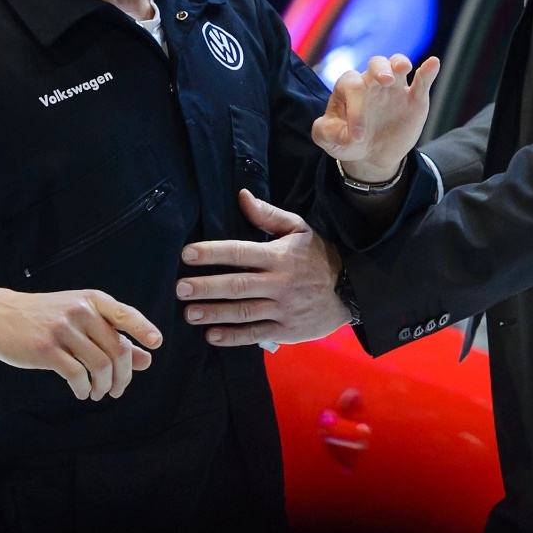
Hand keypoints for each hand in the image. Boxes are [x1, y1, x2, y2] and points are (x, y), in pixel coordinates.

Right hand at [0, 287, 161, 399]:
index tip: (155, 344)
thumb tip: (146, 359)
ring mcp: (62, 329)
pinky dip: (84, 388)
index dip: (144, 329)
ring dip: (104, 386)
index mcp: (92, 300)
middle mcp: (80, 311)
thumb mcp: (80, 319)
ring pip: (100, 365)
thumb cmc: (45, 318)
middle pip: (117, 349)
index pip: (125, 314)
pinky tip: (82, 392)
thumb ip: (113, 336)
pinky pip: (76, 375)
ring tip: (98, 393)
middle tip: (118, 390)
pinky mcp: (46, 349)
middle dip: (123, 376)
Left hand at [177, 190, 346, 347]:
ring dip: (214, 313)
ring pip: (243, 312)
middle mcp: (279, 283)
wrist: (351, 291)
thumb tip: (242, 196)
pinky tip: (213, 335)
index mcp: (279, 256)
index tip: (187, 255)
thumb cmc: (319, 257)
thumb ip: (269, 215)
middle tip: (180, 288)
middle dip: (206, 287)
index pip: (240, 252)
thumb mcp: (300, 229)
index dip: (212, 253)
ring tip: (189, 313)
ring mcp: (283, 309)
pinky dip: (233, 337)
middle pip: (237, 285)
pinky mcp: (286, 330)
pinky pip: (256, 334)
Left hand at [312, 53, 440, 182]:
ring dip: (400, 63)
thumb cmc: (346, 140)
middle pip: (376, 64)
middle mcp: (372, 82)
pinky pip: (422, 80)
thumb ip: (325, 133)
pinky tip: (433, 63)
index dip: (355, 110)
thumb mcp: (328, 140)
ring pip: (397, 64)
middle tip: (385, 81)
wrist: (371, 155)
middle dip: (380, 70)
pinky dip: (428, 70)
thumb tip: (343, 132)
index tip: (357, 137)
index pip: (353, 87)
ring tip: (403, 68)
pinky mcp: (414, 99)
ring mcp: (395, 88)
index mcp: (349, 87)